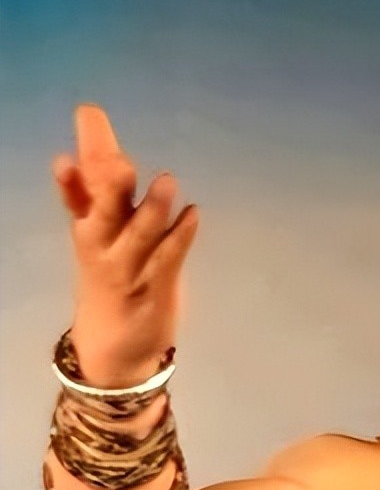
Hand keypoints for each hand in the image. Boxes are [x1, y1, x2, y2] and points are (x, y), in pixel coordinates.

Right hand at [52, 104, 199, 386]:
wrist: (114, 350)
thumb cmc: (108, 281)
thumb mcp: (91, 237)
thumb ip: (87, 195)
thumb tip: (77, 154)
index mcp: (86, 230)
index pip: (78, 194)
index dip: (74, 174)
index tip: (75, 138)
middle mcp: (102, 249)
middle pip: (104, 213)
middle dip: (110, 187)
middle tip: (119, 160)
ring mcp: (129, 271)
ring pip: (139, 237)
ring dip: (151, 210)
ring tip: (166, 181)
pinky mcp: (156, 290)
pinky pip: (169, 259)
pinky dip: (181, 236)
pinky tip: (194, 213)